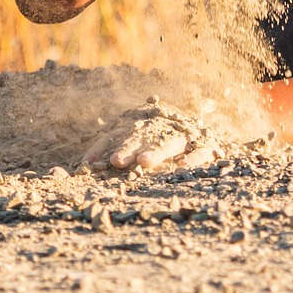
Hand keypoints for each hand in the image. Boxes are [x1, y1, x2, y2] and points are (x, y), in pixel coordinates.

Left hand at [82, 100, 221, 171]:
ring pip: (170, 142)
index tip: (104, 161)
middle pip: (146, 137)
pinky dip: (192, 159)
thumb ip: (109, 147)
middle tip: (118, 160)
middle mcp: (164, 129)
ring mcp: (186, 136)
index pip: (124, 135)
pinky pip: (200, 152)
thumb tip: (84, 163)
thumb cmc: (162, 135)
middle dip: (131, 148)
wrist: (205, 127)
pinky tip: (182, 167)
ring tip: (144, 162)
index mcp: (145, 126)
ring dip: (157, 151)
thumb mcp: (136, 137)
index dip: (112, 146)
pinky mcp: (207, 145)